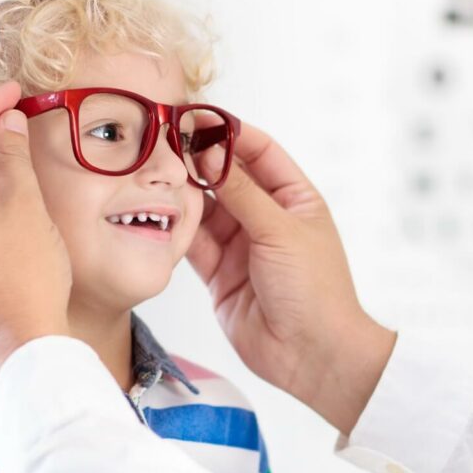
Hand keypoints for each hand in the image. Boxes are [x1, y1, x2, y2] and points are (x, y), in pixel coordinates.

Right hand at [187, 125, 397, 434]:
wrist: (311, 356)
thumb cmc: (315, 291)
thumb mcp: (279, 231)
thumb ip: (241, 191)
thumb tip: (211, 151)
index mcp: (294, 199)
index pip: (260, 152)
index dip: (229, 132)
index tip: (197, 117)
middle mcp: (266, 219)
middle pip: (227, 178)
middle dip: (199, 160)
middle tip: (166, 142)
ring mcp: (241, 246)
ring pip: (205, 209)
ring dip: (184, 193)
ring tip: (156, 173)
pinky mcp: (219, 274)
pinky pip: (194, 243)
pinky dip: (178, 229)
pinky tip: (160, 211)